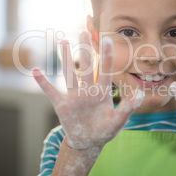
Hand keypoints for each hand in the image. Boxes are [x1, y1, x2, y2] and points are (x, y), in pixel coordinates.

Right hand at [33, 31, 143, 149]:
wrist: (88, 143)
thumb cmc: (105, 131)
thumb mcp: (118, 121)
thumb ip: (128, 108)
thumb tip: (140, 94)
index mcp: (102, 93)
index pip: (105, 71)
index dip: (106, 56)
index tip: (108, 39)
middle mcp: (88, 90)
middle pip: (86, 67)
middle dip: (85, 50)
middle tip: (84, 32)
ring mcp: (74, 97)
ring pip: (69, 74)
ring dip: (65, 59)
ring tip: (63, 41)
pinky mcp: (62, 106)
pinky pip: (51, 92)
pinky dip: (43, 83)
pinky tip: (35, 71)